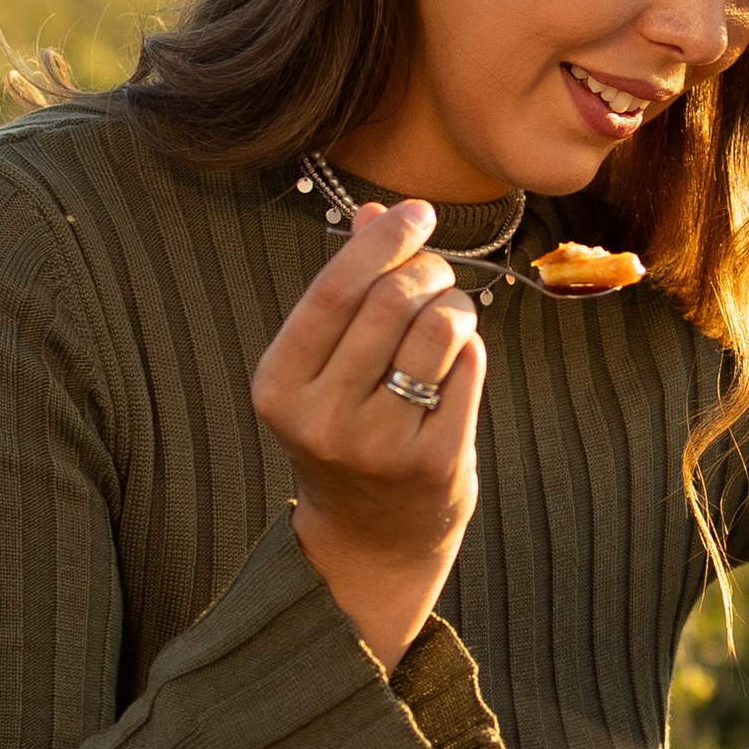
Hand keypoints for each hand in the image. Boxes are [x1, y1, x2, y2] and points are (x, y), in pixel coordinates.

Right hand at [253, 199, 485, 671]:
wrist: (371, 538)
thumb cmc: (348, 430)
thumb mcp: (325, 365)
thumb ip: (347, 288)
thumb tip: (378, 211)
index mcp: (279, 384)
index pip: (335, 288)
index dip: (385, 240)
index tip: (418, 214)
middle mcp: (322, 417)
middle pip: (392, 300)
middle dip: (428, 269)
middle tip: (438, 273)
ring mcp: (378, 443)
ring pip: (437, 328)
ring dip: (455, 305)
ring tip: (451, 316)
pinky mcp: (433, 461)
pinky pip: (468, 368)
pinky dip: (470, 351)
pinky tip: (456, 364)